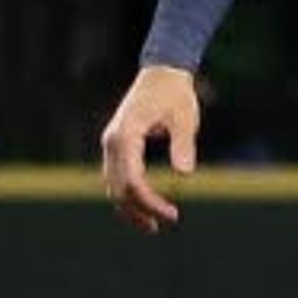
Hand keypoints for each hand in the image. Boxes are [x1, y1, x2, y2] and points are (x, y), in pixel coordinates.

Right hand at [99, 63, 202, 233]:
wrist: (162, 71)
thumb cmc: (175, 93)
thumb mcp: (185, 118)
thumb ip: (183, 144)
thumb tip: (185, 173)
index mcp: (125, 136)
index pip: (132, 181)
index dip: (150, 202)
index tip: (172, 214)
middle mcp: (112, 142)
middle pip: (119, 188)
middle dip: (140, 210)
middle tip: (167, 222)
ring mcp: (111, 144)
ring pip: (113, 185)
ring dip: (130, 207)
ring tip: (154, 225)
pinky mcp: (117, 145)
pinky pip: (116, 176)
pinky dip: (127, 194)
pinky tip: (144, 206)